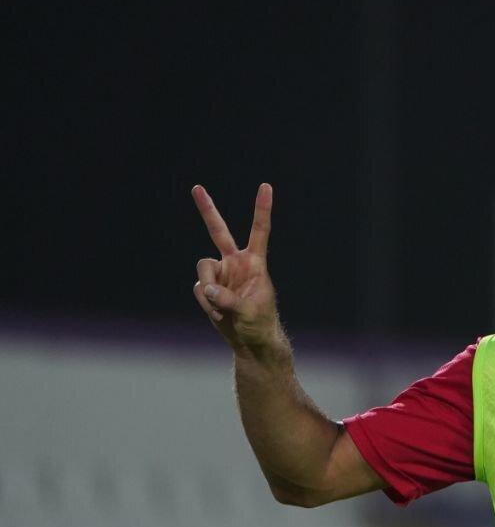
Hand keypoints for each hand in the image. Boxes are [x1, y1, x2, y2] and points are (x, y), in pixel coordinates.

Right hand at [191, 183, 281, 351]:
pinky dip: (206, 303)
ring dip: (208, 290)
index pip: (259, 230)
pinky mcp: (208, 286)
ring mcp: (220, 273)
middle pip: (218, 231)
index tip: (266, 186)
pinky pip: (199, 288)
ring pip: (203, 269)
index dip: (262, 208)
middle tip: (197, 187)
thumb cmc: (259, 323)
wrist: (249, 340)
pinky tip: (218, 313)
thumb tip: (207, 288)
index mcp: (254, 262)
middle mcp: (235, 263)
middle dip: (207, 210)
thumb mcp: (249, 312)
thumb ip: (228, 299)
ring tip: (221, 308)